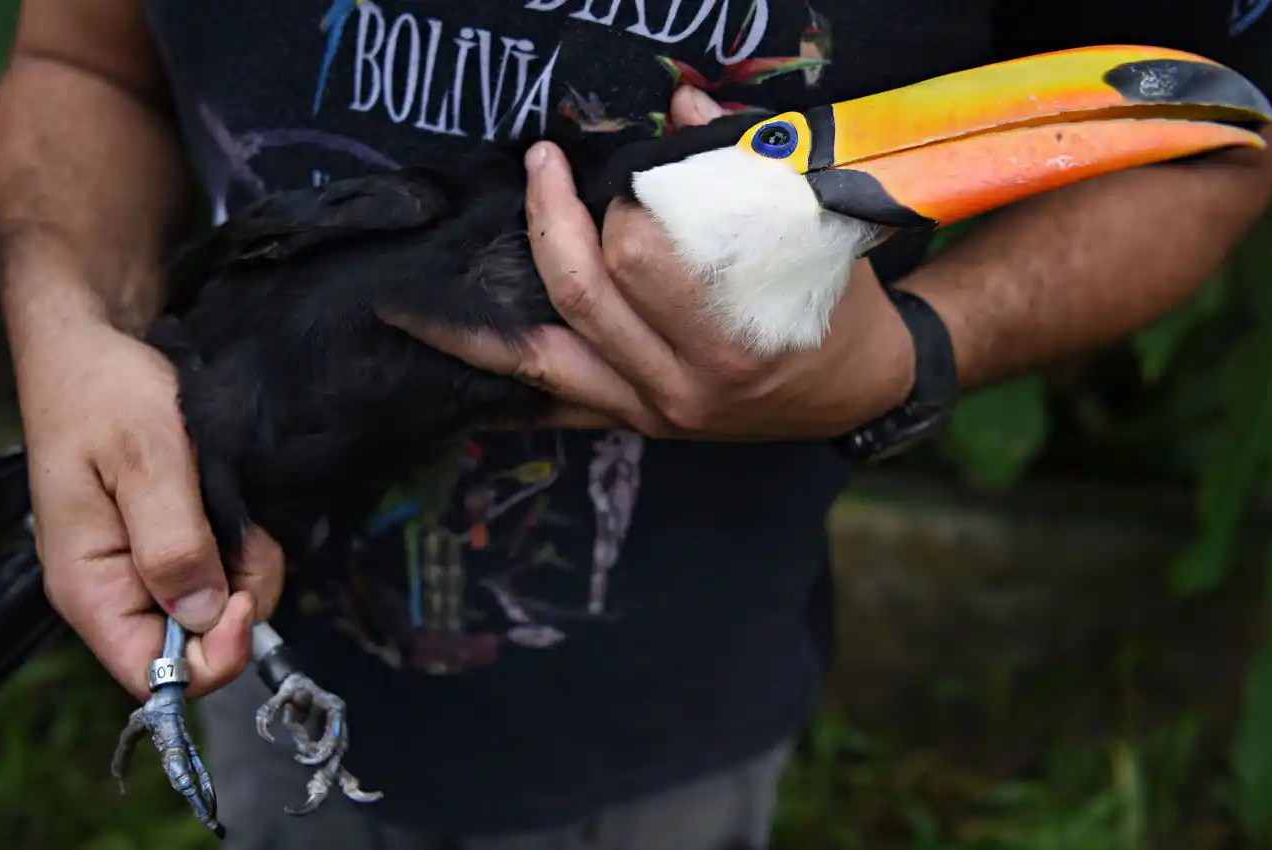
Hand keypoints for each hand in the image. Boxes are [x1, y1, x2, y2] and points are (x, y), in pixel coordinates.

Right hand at [12, 311, 284, 699]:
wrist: (95, 347)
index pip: (152, 678)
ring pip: (220, 610)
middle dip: (241, 601)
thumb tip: (202, 615)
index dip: (212, 657)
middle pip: (198, 647)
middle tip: (245, 532)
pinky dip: (243, 546)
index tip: (245, 600)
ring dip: (247, 566)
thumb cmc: (107, 394)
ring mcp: (144, 571)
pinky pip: (222, 573)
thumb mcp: (149, 459)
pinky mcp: (170, 547)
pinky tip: (230, 502)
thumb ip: (175, 541)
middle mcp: (115, 592)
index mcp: (90, 589)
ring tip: (230, 503)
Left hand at [386, 86, 915, 439]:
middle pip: (583, 296)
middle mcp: (682, 388)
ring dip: (479, 319)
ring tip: (413, 294)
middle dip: (556, 222)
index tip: (621, 171)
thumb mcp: (810, 231)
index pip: (640, 258)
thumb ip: (743, 164)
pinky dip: (500, 377)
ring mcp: (652, 414)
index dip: (619, 204)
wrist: (858, 388)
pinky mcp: (634, 425)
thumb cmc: (838, 304)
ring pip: (542, 359)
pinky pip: (550, 404)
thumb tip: (677, 100)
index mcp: (732, 340)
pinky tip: (450, 351)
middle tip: (545, 169)